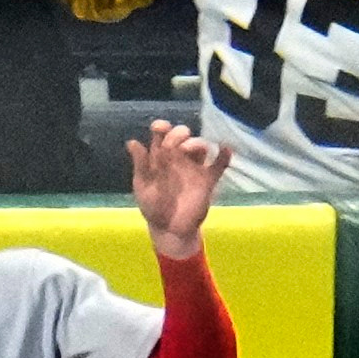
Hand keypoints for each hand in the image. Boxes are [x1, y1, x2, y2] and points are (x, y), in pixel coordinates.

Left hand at [126, 117, 229, 251]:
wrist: (170, 230)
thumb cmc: (153, 207)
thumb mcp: (143, 186)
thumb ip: (141, 165)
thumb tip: (132, 142)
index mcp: (159, 157)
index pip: (161, 135)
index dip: (161, 127)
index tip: (160, 128)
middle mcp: (178, 158)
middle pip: (181, 136)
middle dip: (179, 134)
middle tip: (175, 144)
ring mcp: (194, 168)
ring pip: (200, 146)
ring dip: (197, 143)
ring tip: (192, 150)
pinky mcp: (208, 180)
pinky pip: (219, 165)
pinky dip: (224, 156)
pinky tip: (226, 149)